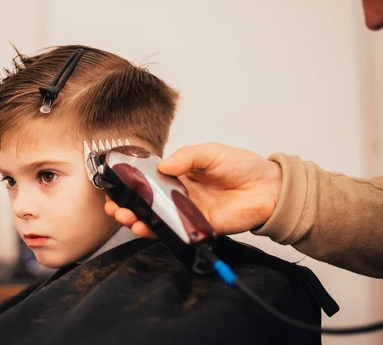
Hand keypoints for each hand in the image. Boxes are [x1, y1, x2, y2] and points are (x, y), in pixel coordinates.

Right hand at [104, 143, 282, 236]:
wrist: (269, 188)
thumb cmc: (243, 166)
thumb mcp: (211, 152)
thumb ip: (186, 157)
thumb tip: (162, 166)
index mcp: (181, 175)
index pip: (150, 179)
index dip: (132, 183)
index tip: (116, 183)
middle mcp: (180, 194)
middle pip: (148, 202)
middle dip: (128, 203)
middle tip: (114, 204)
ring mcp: (187, 212)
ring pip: (156, 218)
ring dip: (136, 218)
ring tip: (122, 215)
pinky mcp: (198, 227)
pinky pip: (174, 231)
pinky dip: (157, 231)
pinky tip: (142, 227)